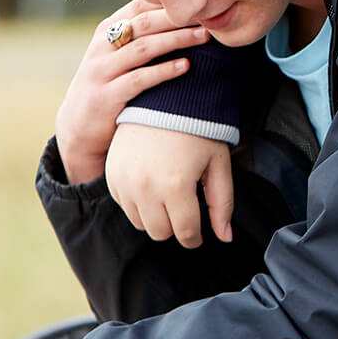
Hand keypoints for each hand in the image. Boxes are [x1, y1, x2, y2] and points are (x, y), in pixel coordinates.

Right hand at [55, 0, 209, 183]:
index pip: (139, 5)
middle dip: (178, 17)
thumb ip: (139, 34)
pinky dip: (164, 71)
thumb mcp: (116, 54)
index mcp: (107, 30)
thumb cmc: (108, 85)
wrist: (78, 129)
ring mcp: (101, 71)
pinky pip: (139, 79)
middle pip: (144, 23)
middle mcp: (102, 46)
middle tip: (209, 14)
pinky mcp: (106, 96)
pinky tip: (186, 66)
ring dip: (177, 40)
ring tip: (205, 36)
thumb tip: (179, 12)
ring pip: (143, 48)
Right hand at [105, 123, 234, 246]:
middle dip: (176, 227)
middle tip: (185, 209)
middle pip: (161, 233)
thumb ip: (222, 204)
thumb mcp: (218, 165)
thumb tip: (225, 237)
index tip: (199, 234)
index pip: (186, 233)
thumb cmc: (198, 131)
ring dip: (156, 217)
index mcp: (176, 186)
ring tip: (169, 195)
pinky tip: (152, 185)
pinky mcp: (112, 175)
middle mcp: (146, 187)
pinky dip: (138, 204)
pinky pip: (124, 206)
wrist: (166, 100)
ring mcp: (125, 182)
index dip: (195, 238)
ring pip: (140, 223)